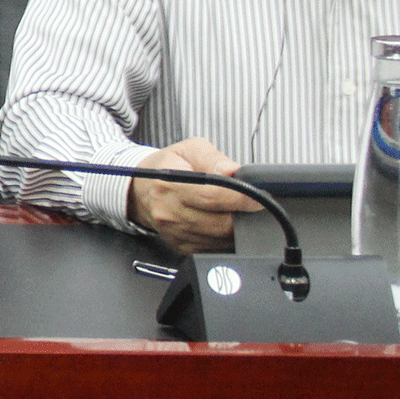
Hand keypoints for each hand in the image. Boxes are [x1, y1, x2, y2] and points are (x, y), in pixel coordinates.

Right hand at [126, 137, 259, 254]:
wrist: (141, 191)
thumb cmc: (165, 168)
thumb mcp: (188, 150)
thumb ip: (213, 158)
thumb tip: (233, 171)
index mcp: (169, 185)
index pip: (212, 196)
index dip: (241, 198)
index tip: (259, 197)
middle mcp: (170, 213)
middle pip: (221, 223)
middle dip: (243, 214)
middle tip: (252, 203)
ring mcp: (176, 234)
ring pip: (221, 239)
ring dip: (236, 227)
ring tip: (236, 210)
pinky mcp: (182, 248)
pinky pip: (215, 249)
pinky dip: (226, 238)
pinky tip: (224, 223)